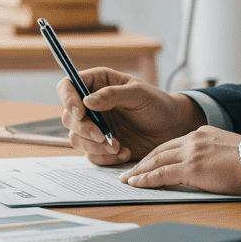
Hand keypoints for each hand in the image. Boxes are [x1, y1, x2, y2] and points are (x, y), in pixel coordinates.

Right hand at [58, 67, 207, 164]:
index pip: (68, 87)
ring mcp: (94, 127)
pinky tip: (124, 152)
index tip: (80, 113)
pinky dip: (105, 158)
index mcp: (97, 83)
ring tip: (118, 147)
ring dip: (94, 146)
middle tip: (102, 136)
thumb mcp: (138, 94)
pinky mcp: (101, 146)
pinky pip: (91, 155)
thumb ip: (112, 95)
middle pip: (68, 116)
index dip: (68, 99)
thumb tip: (86, 101)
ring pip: (76, 138)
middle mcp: (91, 105)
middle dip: (83, 129)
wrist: (173, 129)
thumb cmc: (158, 104)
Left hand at [119, 126, 240, 195]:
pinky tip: (136, 184)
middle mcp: (193, 139)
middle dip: (142, 162)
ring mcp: (191, 152)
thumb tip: (205, 165)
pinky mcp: (191, 168)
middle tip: (130, 171)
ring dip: (139, 171)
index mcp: (202, 133)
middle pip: (159, 150)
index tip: (147, 162)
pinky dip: (146, 179)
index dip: (156, 155)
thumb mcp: (228, 148)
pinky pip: (161, 174)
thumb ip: (211, 151)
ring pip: (156, 161)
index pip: (172, 144)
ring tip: (128, 179)